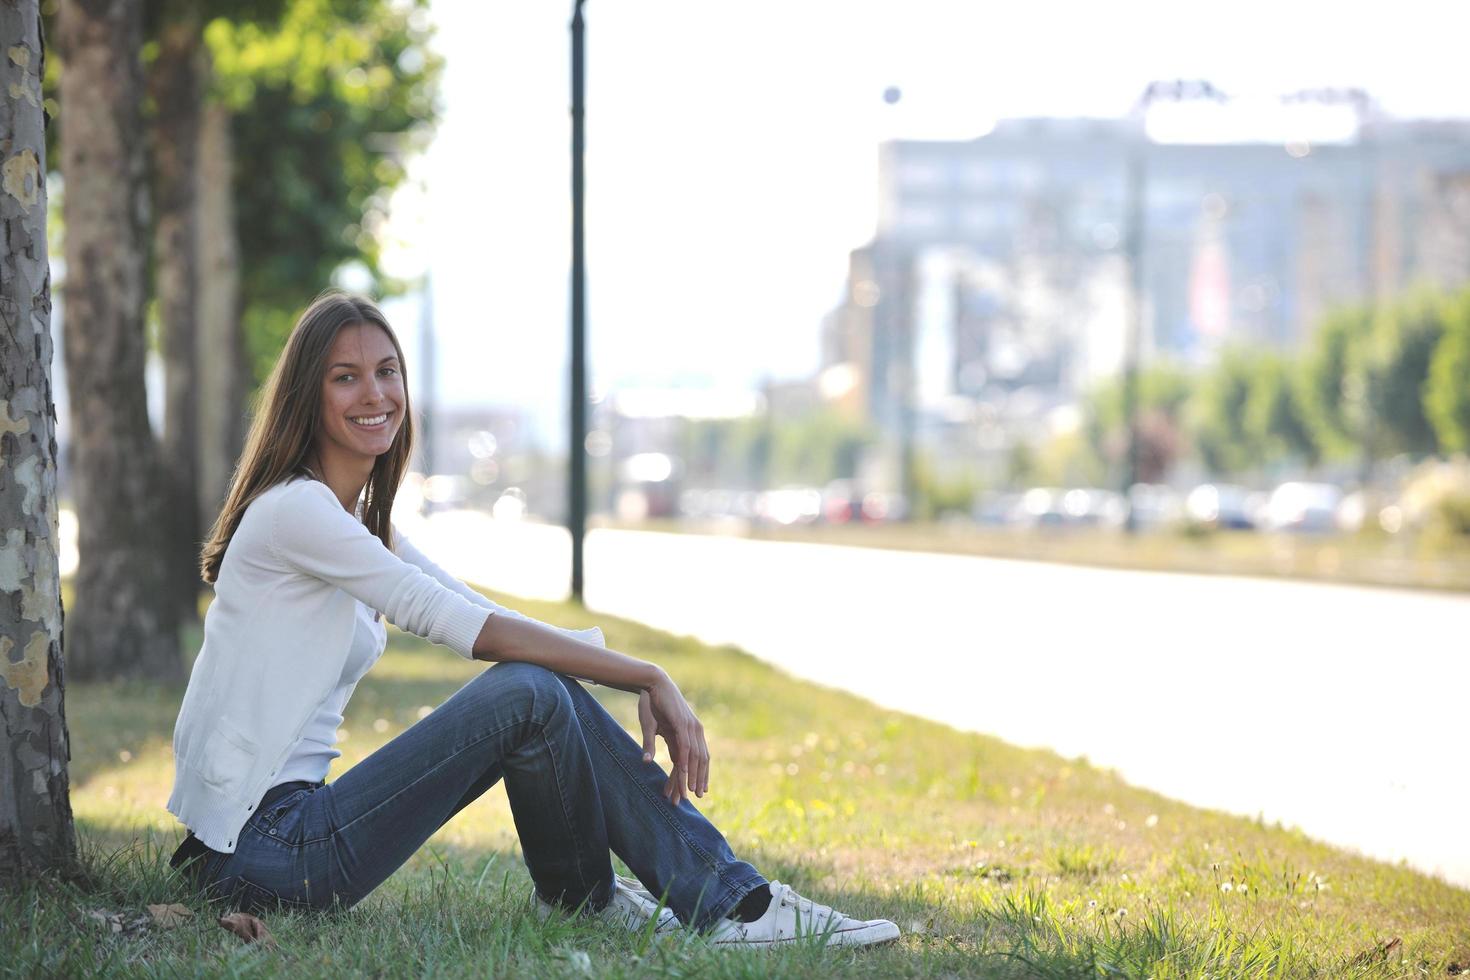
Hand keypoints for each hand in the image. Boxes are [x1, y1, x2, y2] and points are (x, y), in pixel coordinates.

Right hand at [637, 671, 709, 805]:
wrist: (650, 682)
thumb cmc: (651, 704)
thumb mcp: (651, 729)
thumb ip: (652, 746)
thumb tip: (648, 762)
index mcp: (689, 733)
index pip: (695, 759)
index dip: (695, 775)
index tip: (694, 792)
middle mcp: (694, 731)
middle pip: (699, 761)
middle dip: (696, 780)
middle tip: (693, 798)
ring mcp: (690, 727)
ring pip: (694, 757)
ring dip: (691, 775)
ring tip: (689, 791)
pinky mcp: (682, 723)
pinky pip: (686, 747)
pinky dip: (685, 762)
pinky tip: (682, 774)